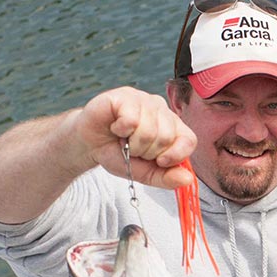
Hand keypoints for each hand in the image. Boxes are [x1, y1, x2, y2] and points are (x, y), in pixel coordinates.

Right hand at [73, 87, 196, 189]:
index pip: (189, 140)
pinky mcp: (125, 95)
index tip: (159, 162)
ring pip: (150, 130)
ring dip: (131, 143)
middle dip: (146, 152)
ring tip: (122, 138)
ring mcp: (144, 100)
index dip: (176, 155)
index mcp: (172, 126)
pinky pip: (132, 119)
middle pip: (167, 137)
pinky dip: (121, 130)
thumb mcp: (144, 172)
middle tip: (132, 148)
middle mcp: (161, 110)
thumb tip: (187, 180)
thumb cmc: (117, 153)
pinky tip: (116, 127)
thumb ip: (166, 177)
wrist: (88, 145)